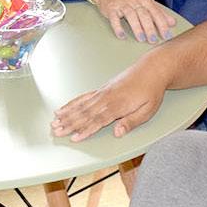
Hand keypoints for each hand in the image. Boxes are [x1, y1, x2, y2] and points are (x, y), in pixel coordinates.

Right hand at [51, 64, 168, 140]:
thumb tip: (117, 133)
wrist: (151, 69)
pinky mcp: (101, 89)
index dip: (85, 130)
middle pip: (85, 114)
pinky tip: (63, 109)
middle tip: (55, 132)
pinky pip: (83, 97)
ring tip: (54, 122)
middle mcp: (107, 98)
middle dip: (69, 124)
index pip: (98, 120)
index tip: (73, 138)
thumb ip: (131, 122)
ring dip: (67, 114)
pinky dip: (72, 104)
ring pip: (81, 105)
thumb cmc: (151, 91)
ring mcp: (102, 93)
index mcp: (118, 105)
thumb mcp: (148, 110)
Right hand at [92, 0, 177, 42]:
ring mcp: (122, 5)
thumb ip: (159, 13)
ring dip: (136, 28)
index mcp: (145, 1)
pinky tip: (122, 36)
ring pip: (131, 16)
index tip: (167, 36)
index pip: (156, 13)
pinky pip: (114, 18)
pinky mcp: (111, 10)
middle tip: (153, 40)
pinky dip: (118, 27)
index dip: (162, 24)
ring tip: (141, 39)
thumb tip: (173, 23)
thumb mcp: (146, 3)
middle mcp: (135, 2)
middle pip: (144, 14)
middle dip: (149, 28)